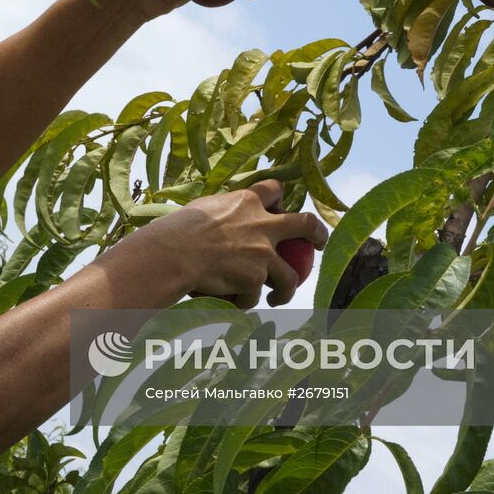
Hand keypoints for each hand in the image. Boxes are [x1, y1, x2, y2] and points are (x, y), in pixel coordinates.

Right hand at [131, 179, 327, 307]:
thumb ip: (223, 211)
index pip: (273, 190)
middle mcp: (262, 225)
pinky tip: (235, 304)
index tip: (280, 206)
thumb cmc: (178, 231)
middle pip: (305, 224)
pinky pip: (254, 296)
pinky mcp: (256, 279)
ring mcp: (263, 254)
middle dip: (318, 234)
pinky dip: (244, 301)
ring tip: (278, 297)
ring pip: (289, 277)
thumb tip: (222, 214)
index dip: (279, 198)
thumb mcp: (203, 208)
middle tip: (319, 244)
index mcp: (246, 201)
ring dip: (286, 289)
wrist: (174, 254)